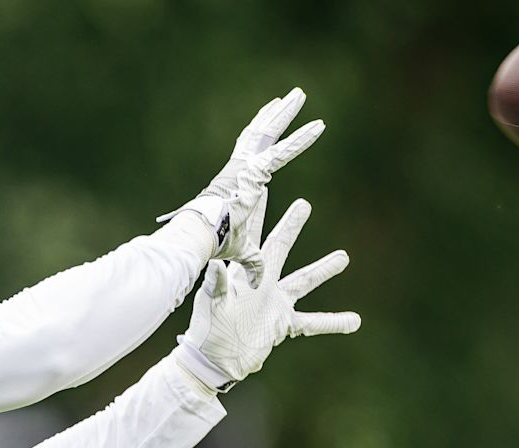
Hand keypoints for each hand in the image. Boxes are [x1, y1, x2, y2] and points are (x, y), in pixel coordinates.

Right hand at [159, 88, 324, 288]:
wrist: (200, 239)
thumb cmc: (216, 246)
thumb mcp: (243, 253)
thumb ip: (254, 262)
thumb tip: (260, 281)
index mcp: (238, 182)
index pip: (253, 154)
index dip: (263, 138)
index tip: (270, 123)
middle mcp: (241, 169)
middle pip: (260, 135)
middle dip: (275, 115)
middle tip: (290, 98)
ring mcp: (246, 167)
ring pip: (268, 133)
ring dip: (286, 114)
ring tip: (299, 95)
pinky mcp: (254, 172)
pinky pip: (282, 152)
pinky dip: (300, 140)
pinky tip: (318, 128)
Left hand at [172, 198, 359, 390]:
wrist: (215, 360)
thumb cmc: (207, 330)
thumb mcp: (211, 307)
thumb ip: (217, 287)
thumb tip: (215, 266)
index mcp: (243, 274)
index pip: (251, 238)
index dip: (255, 214)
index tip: (261, 188)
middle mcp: (262, 283)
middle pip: (280, 248)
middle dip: (292, 226)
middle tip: (304, 204)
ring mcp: (275, 302)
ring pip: (304, 280)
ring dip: (323, 269)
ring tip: (344, 256)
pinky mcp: (283, 324)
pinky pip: (313, 322)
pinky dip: (333, 322)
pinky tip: (355, 320)